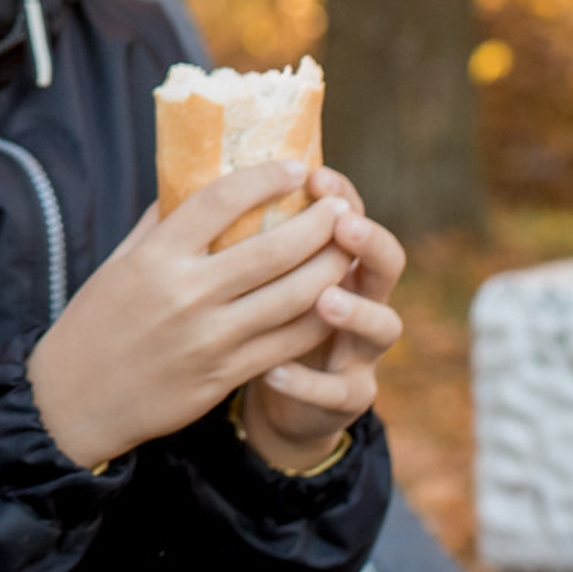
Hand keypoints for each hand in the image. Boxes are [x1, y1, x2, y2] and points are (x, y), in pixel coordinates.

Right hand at [26, 163, 357, 471]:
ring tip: (348, 246)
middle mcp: (185, 294)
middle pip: (274, 249)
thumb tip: (201, 177)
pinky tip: (334, 298)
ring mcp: (209, 339)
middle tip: (342, 205)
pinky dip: (320, 316)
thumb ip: (161, 223)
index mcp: (155, 257)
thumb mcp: (120, 263)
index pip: (219, 201)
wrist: (75, 400)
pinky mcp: (224, 376)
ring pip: (294, 297)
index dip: (265, 179)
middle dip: (320, 223)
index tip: (297, 166)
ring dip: (332, 266)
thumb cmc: (96, 321)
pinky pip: (288, 342)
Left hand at [236, 166, 404, 471]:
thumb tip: (188, 174)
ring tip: (326, 300)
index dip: (341, 196)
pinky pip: (339, 392)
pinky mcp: (348, 396)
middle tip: (343, 222)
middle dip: (366, 240)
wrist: (280, 398)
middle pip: (384, 263)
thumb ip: (238, 233)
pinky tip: (273, 373)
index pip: (353, 216)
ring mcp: (360, 350)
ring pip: (382, 326)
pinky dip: (307, 383)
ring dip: (354, 311)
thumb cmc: (257, 317)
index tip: (314, 174)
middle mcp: (361, 298)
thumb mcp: (253, 274)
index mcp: (337, 259)